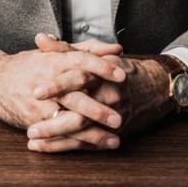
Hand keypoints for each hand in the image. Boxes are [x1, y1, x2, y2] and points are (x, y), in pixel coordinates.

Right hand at [0, 36, 126, 136]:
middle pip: (76, 96)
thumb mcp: (57, 53)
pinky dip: (78, 143)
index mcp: (55, 62)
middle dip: (99, 110)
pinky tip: (96, 147)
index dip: (102, 67)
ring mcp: (41, 105)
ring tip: (114, 139)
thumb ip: (89, 49)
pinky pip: (59, 135)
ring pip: (69, 121)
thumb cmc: (30, 65)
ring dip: (93, 133)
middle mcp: (48, 83)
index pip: (81, 61)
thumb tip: (117, 48)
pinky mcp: (35, 121)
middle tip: (119, 118)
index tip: (123, 75)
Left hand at [23, 37, 177, 152]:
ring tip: (32, 139)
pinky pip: (88, 142)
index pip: (78, 78)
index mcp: (101, 74)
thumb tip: (40, 38)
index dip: (57, 85)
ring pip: (82, 131)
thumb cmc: (118, 70)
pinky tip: (45, 147)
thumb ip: (64, 49)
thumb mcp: (94, 56)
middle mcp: (108, 96)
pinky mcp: (113, 131)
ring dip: (56, 137)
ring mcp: (111, 116)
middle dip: (54, 121)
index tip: (36, 91)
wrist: (155, 87)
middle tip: (31, 127)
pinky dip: (66, 146)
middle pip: (79, 111)